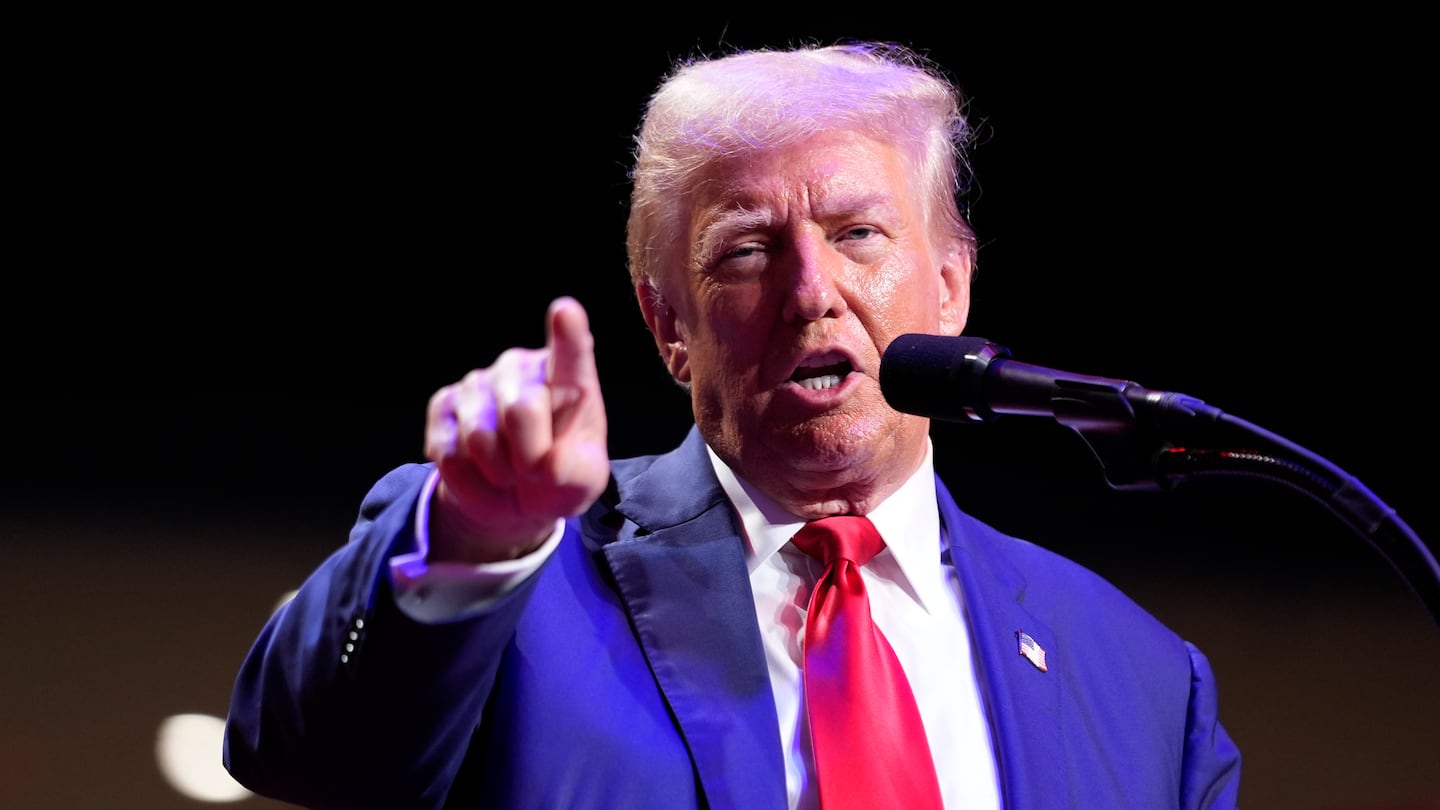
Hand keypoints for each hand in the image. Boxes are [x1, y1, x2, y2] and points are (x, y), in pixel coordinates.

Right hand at [423, 296, 609, 562]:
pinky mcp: (443, 404)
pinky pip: (450, 455)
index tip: (565, 311)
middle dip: (529, 458)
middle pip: (521, 412)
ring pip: (479, 438)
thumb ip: (574, 469)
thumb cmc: (559, 475)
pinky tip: (483, 474)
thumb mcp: (583, 480)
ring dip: (498, 473)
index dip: (568, 333)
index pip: (571, 354)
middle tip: (535, 470)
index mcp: (568, 378)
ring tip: (510, 471)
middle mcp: (520, 368)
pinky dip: (470, 483)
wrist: (515, 495)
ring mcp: (478, 382)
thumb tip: (547, 462)